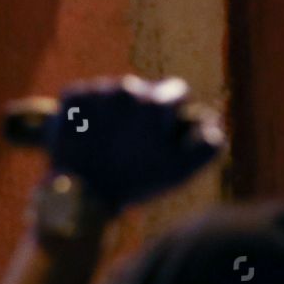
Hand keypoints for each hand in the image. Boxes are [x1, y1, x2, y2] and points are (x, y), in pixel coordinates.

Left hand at [45, 76, 222, 210]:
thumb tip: (212, 122)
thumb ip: (209, 145)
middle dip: (143, 112)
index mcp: (156, 101)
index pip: (177, 90)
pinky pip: (87, 96)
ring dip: (115, 112)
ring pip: (114, 93)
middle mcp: (126, 87)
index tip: (161, 135)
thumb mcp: (181, 171)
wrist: (80, 196)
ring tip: (108, 143)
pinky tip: (88, 136)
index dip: (173, 114)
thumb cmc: (134, 183)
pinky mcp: (71, 96)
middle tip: (132, 143)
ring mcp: (96, 90)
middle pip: (144, 90)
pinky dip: (88, 112)